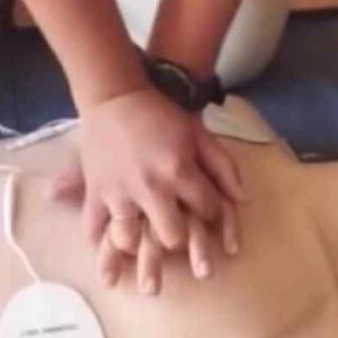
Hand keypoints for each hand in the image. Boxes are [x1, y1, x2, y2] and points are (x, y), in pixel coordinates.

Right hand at [51, 86, 246, 277]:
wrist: (114, 96)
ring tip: (141, 233)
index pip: (208, 210)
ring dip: (138, 242)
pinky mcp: (94, 191)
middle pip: (172, 237)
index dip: (212, 213)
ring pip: (130, 240)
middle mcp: (150, 187)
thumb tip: (244, 200)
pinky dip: (98, 237)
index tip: (205, 210)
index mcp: (179, 170)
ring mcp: (119, 191)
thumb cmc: (160, 114)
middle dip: (179, 236)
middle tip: (174, 225)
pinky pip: (93, 227)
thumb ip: (224, 166)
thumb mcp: (198, 133)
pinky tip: (108, 236)